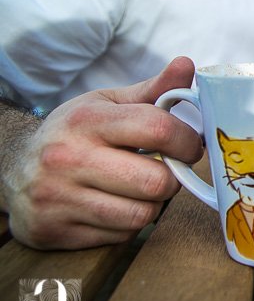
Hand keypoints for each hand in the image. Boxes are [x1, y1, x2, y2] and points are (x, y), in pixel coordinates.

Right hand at [1, 57, 202, 248]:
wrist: (13, 169)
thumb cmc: (76, 133)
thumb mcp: (108, 104)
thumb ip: (154, 90)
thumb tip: (188, 65)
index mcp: (86, 119)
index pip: (158, 129)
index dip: (187, 141)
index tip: (189, 146)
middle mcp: (67, 158)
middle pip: (156, 182)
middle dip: (172, 179)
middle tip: (165, 171)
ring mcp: (57, 197)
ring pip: (142, 214)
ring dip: (152, 204)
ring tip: (139, 189)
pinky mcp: (54, 230)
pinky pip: (120, 236)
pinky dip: (129, 224)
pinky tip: (115, 206)